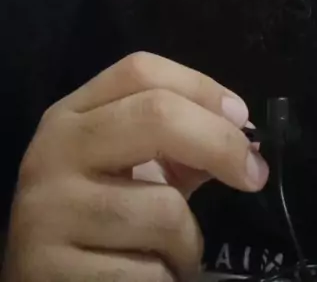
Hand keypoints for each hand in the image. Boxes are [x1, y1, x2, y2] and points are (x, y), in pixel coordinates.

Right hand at [1, 52, 268, 280]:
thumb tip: (242, 136)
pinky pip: (148, 272)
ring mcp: (47, 212)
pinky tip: (146, 278)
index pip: (140, 70)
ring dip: (188, 241)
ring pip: (163, 209)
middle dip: (220, 144)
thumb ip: (175, 144)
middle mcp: (53, 152)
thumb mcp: (126, 169)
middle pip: (156, 115)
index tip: (242, 117)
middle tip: (254, 175)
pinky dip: (166, 280)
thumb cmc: (95, 222)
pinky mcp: (53, 271)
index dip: (201, 86)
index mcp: (71, 115)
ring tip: (172, 253)